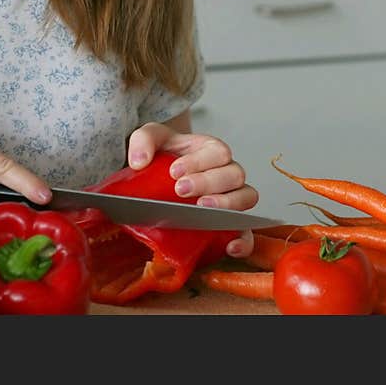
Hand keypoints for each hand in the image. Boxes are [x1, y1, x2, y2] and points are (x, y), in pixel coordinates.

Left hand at [126, 122, 258, 257]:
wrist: (160, 177)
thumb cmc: (163, 156)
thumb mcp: (151, 139)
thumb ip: (143, 140)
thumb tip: (139, 162)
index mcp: (211, 151)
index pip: (218, 152)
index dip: (199, 162)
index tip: (174, 171)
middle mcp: (226, 173)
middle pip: (234, 174)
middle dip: (207, 182)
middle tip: (181, 189)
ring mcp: (231, 199)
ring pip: (246, 197)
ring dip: (226, 204)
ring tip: (201, 208)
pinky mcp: (229, 226)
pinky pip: (246, 234)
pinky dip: (242, 240)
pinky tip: (229, 246)